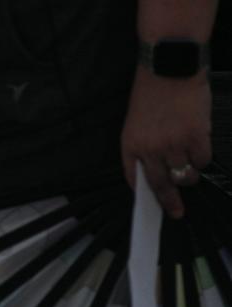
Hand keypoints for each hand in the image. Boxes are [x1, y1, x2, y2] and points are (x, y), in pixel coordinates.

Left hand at [120, 66, 211, 217]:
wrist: (169, 68)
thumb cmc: (152, 91)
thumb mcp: (135, 122)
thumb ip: (141, 146)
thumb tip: (150, 169)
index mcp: (130, 145)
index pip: (134, 178)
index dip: (144, 193)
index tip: (153, 205)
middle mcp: (150, 149)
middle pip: (160, 185)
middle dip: (169, 202)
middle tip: (176, 212)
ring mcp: (173, 144)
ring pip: (184, 175)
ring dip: (189, 177)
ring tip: (190, 170)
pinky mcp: (195, 136)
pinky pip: (202, 160)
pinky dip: (202, 160)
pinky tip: (200, 150)